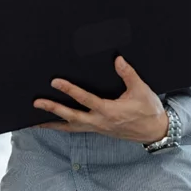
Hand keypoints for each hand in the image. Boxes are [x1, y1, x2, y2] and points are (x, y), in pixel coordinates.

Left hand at [34, 56, 168, 143]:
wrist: (155, 131)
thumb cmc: (148, 110)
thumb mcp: (141, 90)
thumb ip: (128, 74)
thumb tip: (118, 59)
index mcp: (109, 111)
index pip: (85, 99)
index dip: (69, 90)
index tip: (55, 82)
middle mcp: (100, 122)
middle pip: (71, 116)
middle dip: (53, 109)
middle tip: (37, 103)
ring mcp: (97, 128)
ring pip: (71, 127)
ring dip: (53, 123)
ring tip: (36, 121)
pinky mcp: (98, 130)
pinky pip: (76, 130)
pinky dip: (63, 127)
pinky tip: (53, 124)